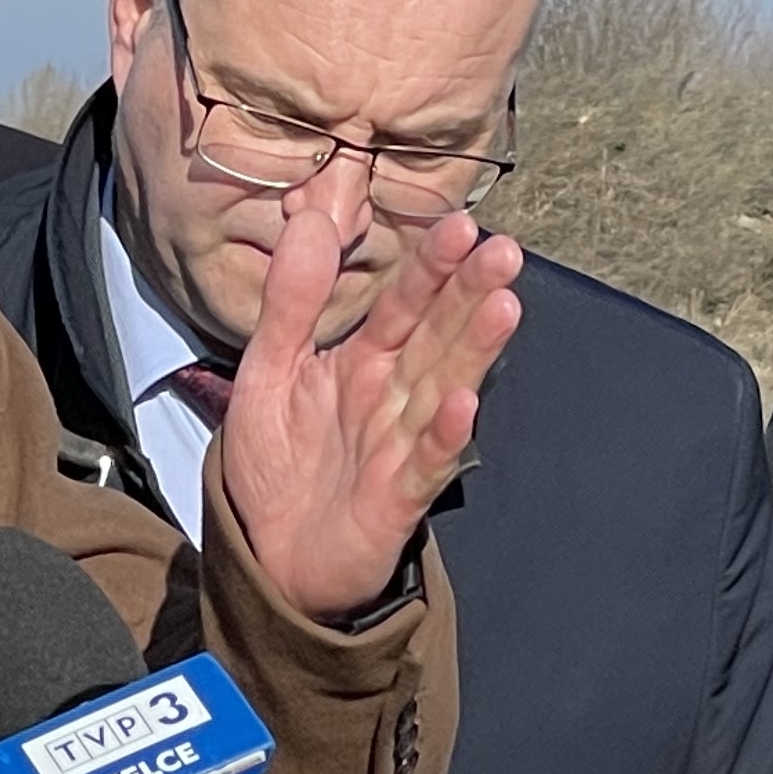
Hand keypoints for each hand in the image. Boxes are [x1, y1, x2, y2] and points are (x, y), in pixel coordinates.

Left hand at [212, 198, 521, 619]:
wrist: (267, 556)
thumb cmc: (277, 464)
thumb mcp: (267, 372)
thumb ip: (290, 301)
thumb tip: (308, 217)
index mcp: (363, 360)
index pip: (403, 303)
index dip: (430, 266)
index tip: (461, 224)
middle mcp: (392, 397)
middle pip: (437, 338)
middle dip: (470, 294)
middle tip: (505, 251)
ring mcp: (399, 446)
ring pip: (443, 390)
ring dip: (474, 352)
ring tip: (504, 306)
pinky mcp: (395, 499)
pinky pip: (423, 464)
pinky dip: (444, 437)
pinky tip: (463, 406)